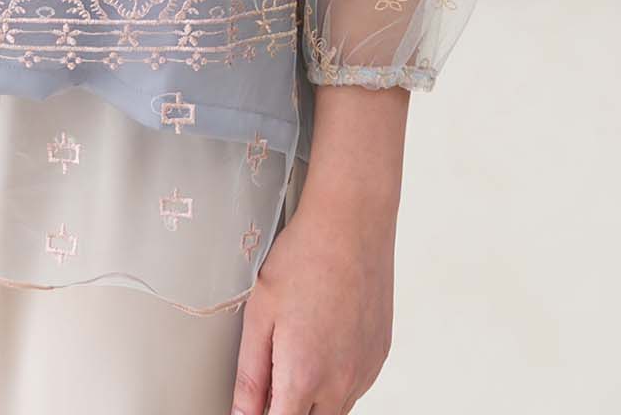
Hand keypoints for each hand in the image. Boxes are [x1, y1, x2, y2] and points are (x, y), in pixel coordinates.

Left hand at [230, 184, 395, 413]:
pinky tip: (321, 344)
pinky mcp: (379, 357)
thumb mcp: (260, 313)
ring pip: (335, 410)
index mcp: (304, 376)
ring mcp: (365, 371)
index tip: (254, 406)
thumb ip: (250, 374)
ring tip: (295, 351)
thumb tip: (242, 414)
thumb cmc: (304, 258)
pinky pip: (354, 388)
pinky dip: (335, 381)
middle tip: (272, 379)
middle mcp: (341, 383)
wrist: (352, 224)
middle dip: (287, 409)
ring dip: (312, 398)